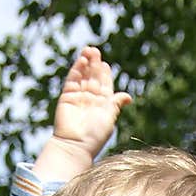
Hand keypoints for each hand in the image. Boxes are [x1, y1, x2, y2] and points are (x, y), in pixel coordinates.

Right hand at [51, 45, 131, 163]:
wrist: (75, 145)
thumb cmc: (95, 135)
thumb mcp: (110, 118)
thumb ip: (116, 104)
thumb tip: (128, 96)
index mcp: (102, 104)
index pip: (104, 84)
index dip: (104, 73)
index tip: (105, 65)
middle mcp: (90, 99)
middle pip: (93, 77)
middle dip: (95, 64)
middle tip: (96, 52)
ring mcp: (78, 97)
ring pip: (82, 76)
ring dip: (86, 63)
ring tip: (89, 51)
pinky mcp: (67, 96)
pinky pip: (72, 80)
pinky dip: (76, 70)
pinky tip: (81, 60)